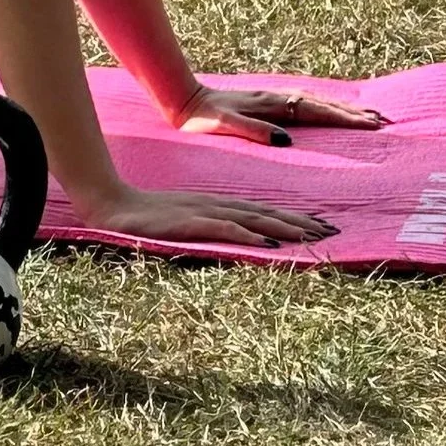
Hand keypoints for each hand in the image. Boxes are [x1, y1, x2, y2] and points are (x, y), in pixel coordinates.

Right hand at [80, 181, 336, 248]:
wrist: (113, 203)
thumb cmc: (144, 216)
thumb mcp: (182, 221)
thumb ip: (207, 226)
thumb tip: (235, 239)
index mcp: (216, 204)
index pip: (262, 210)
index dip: (293, 217)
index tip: (321, 226)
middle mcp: (216, 205)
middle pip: (266, 212)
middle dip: (301, 222)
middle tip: (332, 232)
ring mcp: (204, 212)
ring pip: (253, 219)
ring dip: (285, 227)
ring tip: (313, 236)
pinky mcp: (190, 222)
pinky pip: (225, 228)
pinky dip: (249, 234)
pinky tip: (268, 242)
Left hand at [170, 84, 387, 147]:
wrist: (182, 101)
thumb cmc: (201, 119)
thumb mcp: (225, 126)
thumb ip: (254, 131)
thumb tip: (287, 140)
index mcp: (271, 104)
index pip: (316, 111)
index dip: (344, 118)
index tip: (370, 125)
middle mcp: (276, 98)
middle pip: (322, 103)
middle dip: (352, 113)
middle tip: (383, 121)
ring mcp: (272, 98)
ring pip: (315, 101)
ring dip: (341, 109)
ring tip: (367, 116)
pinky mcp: (266, 103)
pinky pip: (303, 104)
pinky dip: (323, 107)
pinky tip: (330, 112)